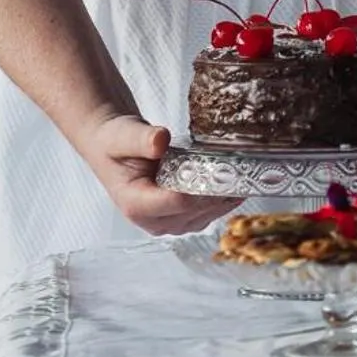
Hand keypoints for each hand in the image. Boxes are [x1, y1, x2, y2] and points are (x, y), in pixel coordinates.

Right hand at [79, 113, 238, 234]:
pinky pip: (205, 215)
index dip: (202, 190)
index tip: (224, 172)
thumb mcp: (123, 134)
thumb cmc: (115, 142)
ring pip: (203, 217)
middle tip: (242, 172)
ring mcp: (166, 223)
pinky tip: (236, 185)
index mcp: (135, 204)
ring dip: (223, 200)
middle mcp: (151, 220)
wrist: (112, 147)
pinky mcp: (177, 218)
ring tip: (244, 177)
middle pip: (195, 213)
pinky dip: (221, 202)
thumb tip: (160, 140)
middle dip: (218, 194)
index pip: (178, 204)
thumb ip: (141, 138)